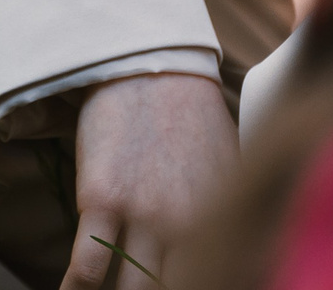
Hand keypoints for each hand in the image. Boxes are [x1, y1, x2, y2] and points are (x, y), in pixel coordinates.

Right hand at [67, 73, 235, 289]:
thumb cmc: (192, 117)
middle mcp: (189, 222)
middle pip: (176, 288)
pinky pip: (87, 268)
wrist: (148, 65)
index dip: (207, 284)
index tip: (194, 283)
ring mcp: (143, 212)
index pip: (221, 277)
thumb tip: (245, 253)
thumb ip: (233, 215)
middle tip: (145, 289)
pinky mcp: (102, 199)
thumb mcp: (230, 168)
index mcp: (226, 216)